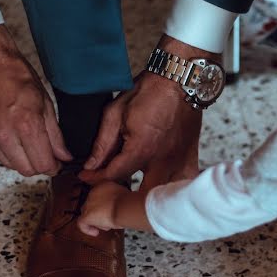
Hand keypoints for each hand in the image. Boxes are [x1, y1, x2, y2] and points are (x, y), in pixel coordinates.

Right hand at [0, 24, 71, 175]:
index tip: (56, 163)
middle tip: (42, 152)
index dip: (54, 167)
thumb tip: (63, 155)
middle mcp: (3, 134)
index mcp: (25, 124)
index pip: (44, 164)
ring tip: (22, 137)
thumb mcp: (45, 102)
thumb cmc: (13, 74)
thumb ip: (55, 135)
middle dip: (38, 164)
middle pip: (27, 170)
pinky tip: (7, 134)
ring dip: (20, 158)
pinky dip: (3, 152)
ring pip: (10, 166)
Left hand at [78, 180, 129, 234]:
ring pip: (87, 213)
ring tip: (106, 225)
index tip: (108, 210)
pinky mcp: (86, 215)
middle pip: (91, 205)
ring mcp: (88, 204)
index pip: (98, 195)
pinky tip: (95, 232)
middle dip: (99, 213)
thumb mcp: (124, 195)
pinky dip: (87, 229)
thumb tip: (118, 203)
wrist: (125, 207)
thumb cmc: (128, 203)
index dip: (102, 205)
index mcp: (102, 185)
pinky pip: (82, 224)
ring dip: (95, 220)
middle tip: (108, 218)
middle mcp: (92, 193)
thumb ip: (117, 197)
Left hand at [80, 35, 219, 189]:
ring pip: (163, 193)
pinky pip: (183, 182)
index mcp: (141, 149)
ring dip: (147, 196)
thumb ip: (103, 143)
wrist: (180, 79)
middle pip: (139, 194)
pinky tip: (163, 187)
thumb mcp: (116, 112)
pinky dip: (173, 189)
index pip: (114, 175)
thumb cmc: (151, 91)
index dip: (95, 178)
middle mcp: (162, 160)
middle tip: (109, 189)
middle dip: (122, 196)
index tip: (87, 176)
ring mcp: (178, 160)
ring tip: (133, 192)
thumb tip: (92, 164)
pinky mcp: (190, 156)